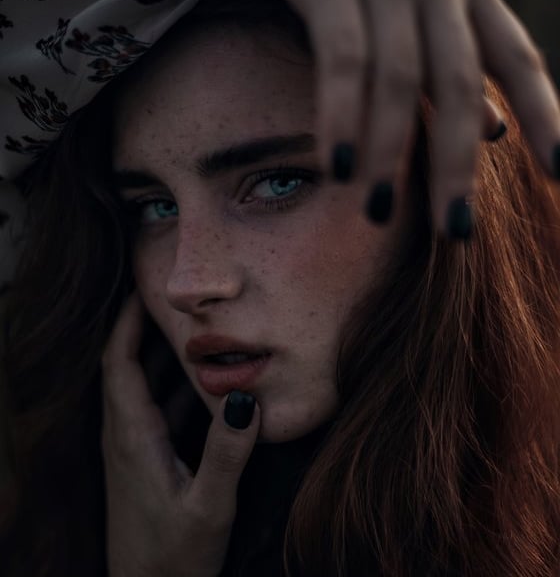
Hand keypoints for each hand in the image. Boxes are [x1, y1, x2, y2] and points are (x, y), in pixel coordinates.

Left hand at [101, 290, 259, 576]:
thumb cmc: (172, 559)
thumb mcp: (208, 505)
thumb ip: (226, 452)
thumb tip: (245, 397)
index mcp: (133, 436)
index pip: (120, 363)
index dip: (127, 323)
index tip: (144, 290)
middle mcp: (126, 436)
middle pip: (126, 367)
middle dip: (144, 329)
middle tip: (173, 301)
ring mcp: (133, 450)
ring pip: (142, 388)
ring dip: (161, 358)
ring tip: (191, 332)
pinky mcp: (144, 462)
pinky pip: (154, 410)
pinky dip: (172, 388)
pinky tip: (200, 386)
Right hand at [281, 0, 559, 235]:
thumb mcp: (418, 20)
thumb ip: (455, 70)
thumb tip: (497, 131)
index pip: (514, 59)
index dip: (544, 116)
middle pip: (458, 84)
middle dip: (456, 165)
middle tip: (453, 230)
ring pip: (400, 81)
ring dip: (390, 155)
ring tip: (378, 215)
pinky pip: (341, 59)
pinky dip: (342, 115)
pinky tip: (339, 169)